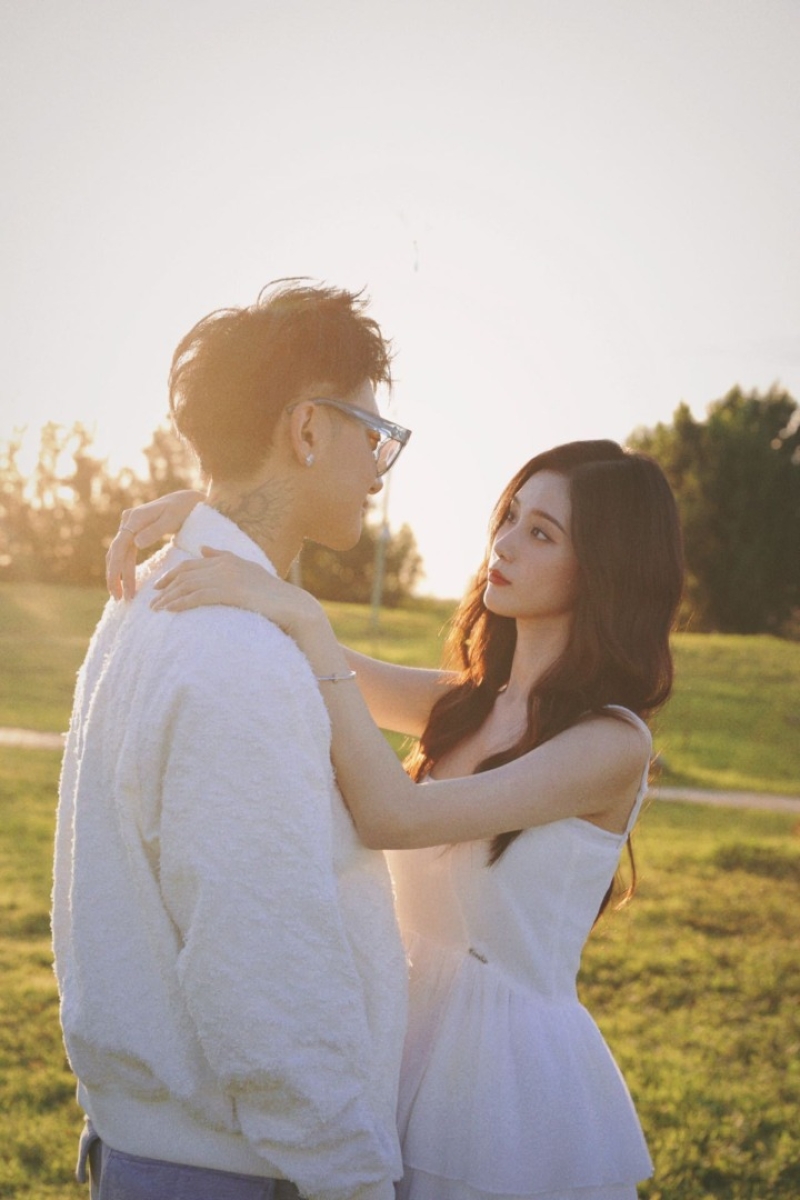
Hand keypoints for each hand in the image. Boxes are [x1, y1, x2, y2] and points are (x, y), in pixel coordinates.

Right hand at [106, 490, 202, 600]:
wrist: (188, 499)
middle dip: (115, 577)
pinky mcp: (134, 531)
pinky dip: (123, 567)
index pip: (120, 548)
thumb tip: (136, 544)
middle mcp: (128, 521)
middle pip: (115, 552)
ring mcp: (129, 526)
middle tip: (119, 598)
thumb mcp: (172, 518)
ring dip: (118, 574)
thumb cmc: (183, 508)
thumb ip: (155, 530)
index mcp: (135, 518)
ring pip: (118, 553)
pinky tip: (125, 581)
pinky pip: (125, 552)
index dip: (118, 571)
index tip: (122, 590)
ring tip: (121, 595)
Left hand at [151, 547, 329, 644]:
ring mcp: (227, 578)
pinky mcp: (230, 592)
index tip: (159, 586)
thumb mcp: (247, 569)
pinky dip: (181, 603)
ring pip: (188, 586)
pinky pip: (197, 597)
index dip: (172, 575)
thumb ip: (223, 557)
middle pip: (185, 574)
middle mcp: (224, 564)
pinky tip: (170, 611)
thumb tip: (203, 548)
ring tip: (155, 610)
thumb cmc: (271, 592)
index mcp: (227, 559)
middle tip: (151, 601)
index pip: (191, 564)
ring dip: (169, 598)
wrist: (291, 605)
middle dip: (165, 587)